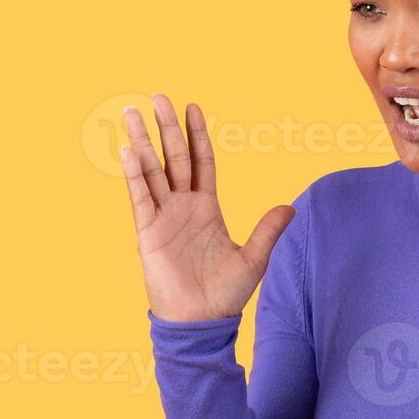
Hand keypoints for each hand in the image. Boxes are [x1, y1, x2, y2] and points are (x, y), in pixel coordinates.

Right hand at [120, 94, 295, 322]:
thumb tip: (290, 206)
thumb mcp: (254, 257)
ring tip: (132, 112)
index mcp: (206, 208)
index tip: (191, 107)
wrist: (201, 322)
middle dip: (167, 127)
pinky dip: (133, 174)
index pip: (200, 162)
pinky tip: (128, 150)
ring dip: (142, 142)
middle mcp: (182, 207)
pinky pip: (139, 197)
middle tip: (158, 96)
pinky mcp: (148, 232)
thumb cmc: (225, 294)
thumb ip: (267, 229)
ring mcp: (163, 217)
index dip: (196, 135)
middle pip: (173, 158)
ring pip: (151, 171)